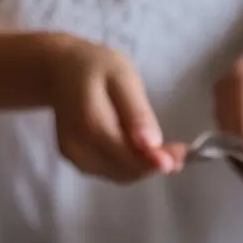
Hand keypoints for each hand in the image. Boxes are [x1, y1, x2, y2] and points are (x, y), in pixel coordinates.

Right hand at [45, 34, 186, 181]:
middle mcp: (80, 147)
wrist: (59, 70)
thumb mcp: (122, 77)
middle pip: (128, 170)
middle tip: (179, 152)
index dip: (158, 160)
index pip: (130, 156)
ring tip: (164, 150)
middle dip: (156, 164)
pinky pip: (114, 172)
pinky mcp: (79, 162)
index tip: (184, 154)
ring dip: (146, 167)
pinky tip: (142, 151)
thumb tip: (151, 144)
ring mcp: (77, 158)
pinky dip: (133, 165)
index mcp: (90, 124)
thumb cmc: (94, 68)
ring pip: (123, 175)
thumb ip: (137, 112)